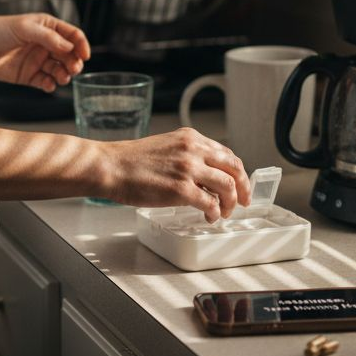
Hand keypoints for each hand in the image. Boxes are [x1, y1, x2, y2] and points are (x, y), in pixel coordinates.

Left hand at [0, 14, 90, 92]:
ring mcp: (37, 60)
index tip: (85, 55)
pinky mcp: (28, 76)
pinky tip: (48, 85)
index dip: (81, 45)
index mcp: (46, 27)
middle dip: (74, 63)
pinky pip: (45, 82)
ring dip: (64, 75)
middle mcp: (44, 44)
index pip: (71, 35)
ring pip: (59, 70)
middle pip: (69, 55)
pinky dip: (49, 85)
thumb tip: (69, 47)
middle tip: (73, 69)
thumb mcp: (23, 28)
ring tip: (61, 78)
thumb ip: (47, 37)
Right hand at [94, 128, 251, 221]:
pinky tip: (210, 217)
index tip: (240, 184)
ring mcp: (188, 169)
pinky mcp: (181, 189)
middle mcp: (194, 150)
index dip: (238, 172)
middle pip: (234, 169)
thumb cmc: (130, 160)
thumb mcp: (166, 146)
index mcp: (191, 138)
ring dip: (230, 203)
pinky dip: (215, 212)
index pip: (227, 154)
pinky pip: (210, 203)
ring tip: (224, 212)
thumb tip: (203, 176)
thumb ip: (187, 156)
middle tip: (244, 201)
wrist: (110, 166)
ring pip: (227, 186)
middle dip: (243, 188)